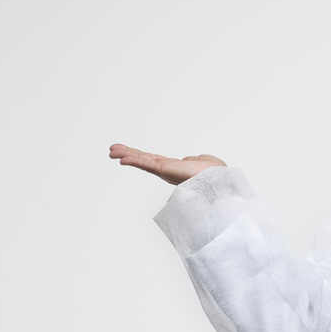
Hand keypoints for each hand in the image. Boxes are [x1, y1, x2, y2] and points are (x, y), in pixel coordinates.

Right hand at [109, 144, 225, 185]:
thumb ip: (194, 159)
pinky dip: (134, 161)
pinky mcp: (165, 170)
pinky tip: (123, 158)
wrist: (218, 181)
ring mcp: (164, 171)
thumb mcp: (203, 161)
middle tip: (111, 150)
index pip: (152, 160)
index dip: (138, 155)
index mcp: (173, 168)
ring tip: (111, 151)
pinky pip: (146, 164)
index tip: (126, 152)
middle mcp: (166, 171)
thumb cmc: (215, 175)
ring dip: (126, 155)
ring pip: (141, 161)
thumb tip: (190, 158)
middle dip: (127, 154)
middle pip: (142, 160)